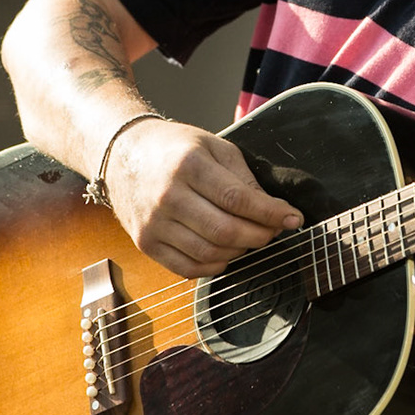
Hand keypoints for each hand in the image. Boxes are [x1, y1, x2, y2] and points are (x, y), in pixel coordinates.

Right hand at [103, 118, 302, 277]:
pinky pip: (187, 268)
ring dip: (239, 251)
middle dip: (260, 235)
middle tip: (273, 231)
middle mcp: (168, 196)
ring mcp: (154, 223)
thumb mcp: (213, 146)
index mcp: (188, 165)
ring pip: (209, 252)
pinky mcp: (145, 243)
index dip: (270, 213)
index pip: (238, 198)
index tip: (293, 218)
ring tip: (249, 238)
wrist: (121, 153)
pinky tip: (225, 252)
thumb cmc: (172, 148)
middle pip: (225, 230)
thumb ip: (242, 177)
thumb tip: (271, 209)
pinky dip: (214, 266)